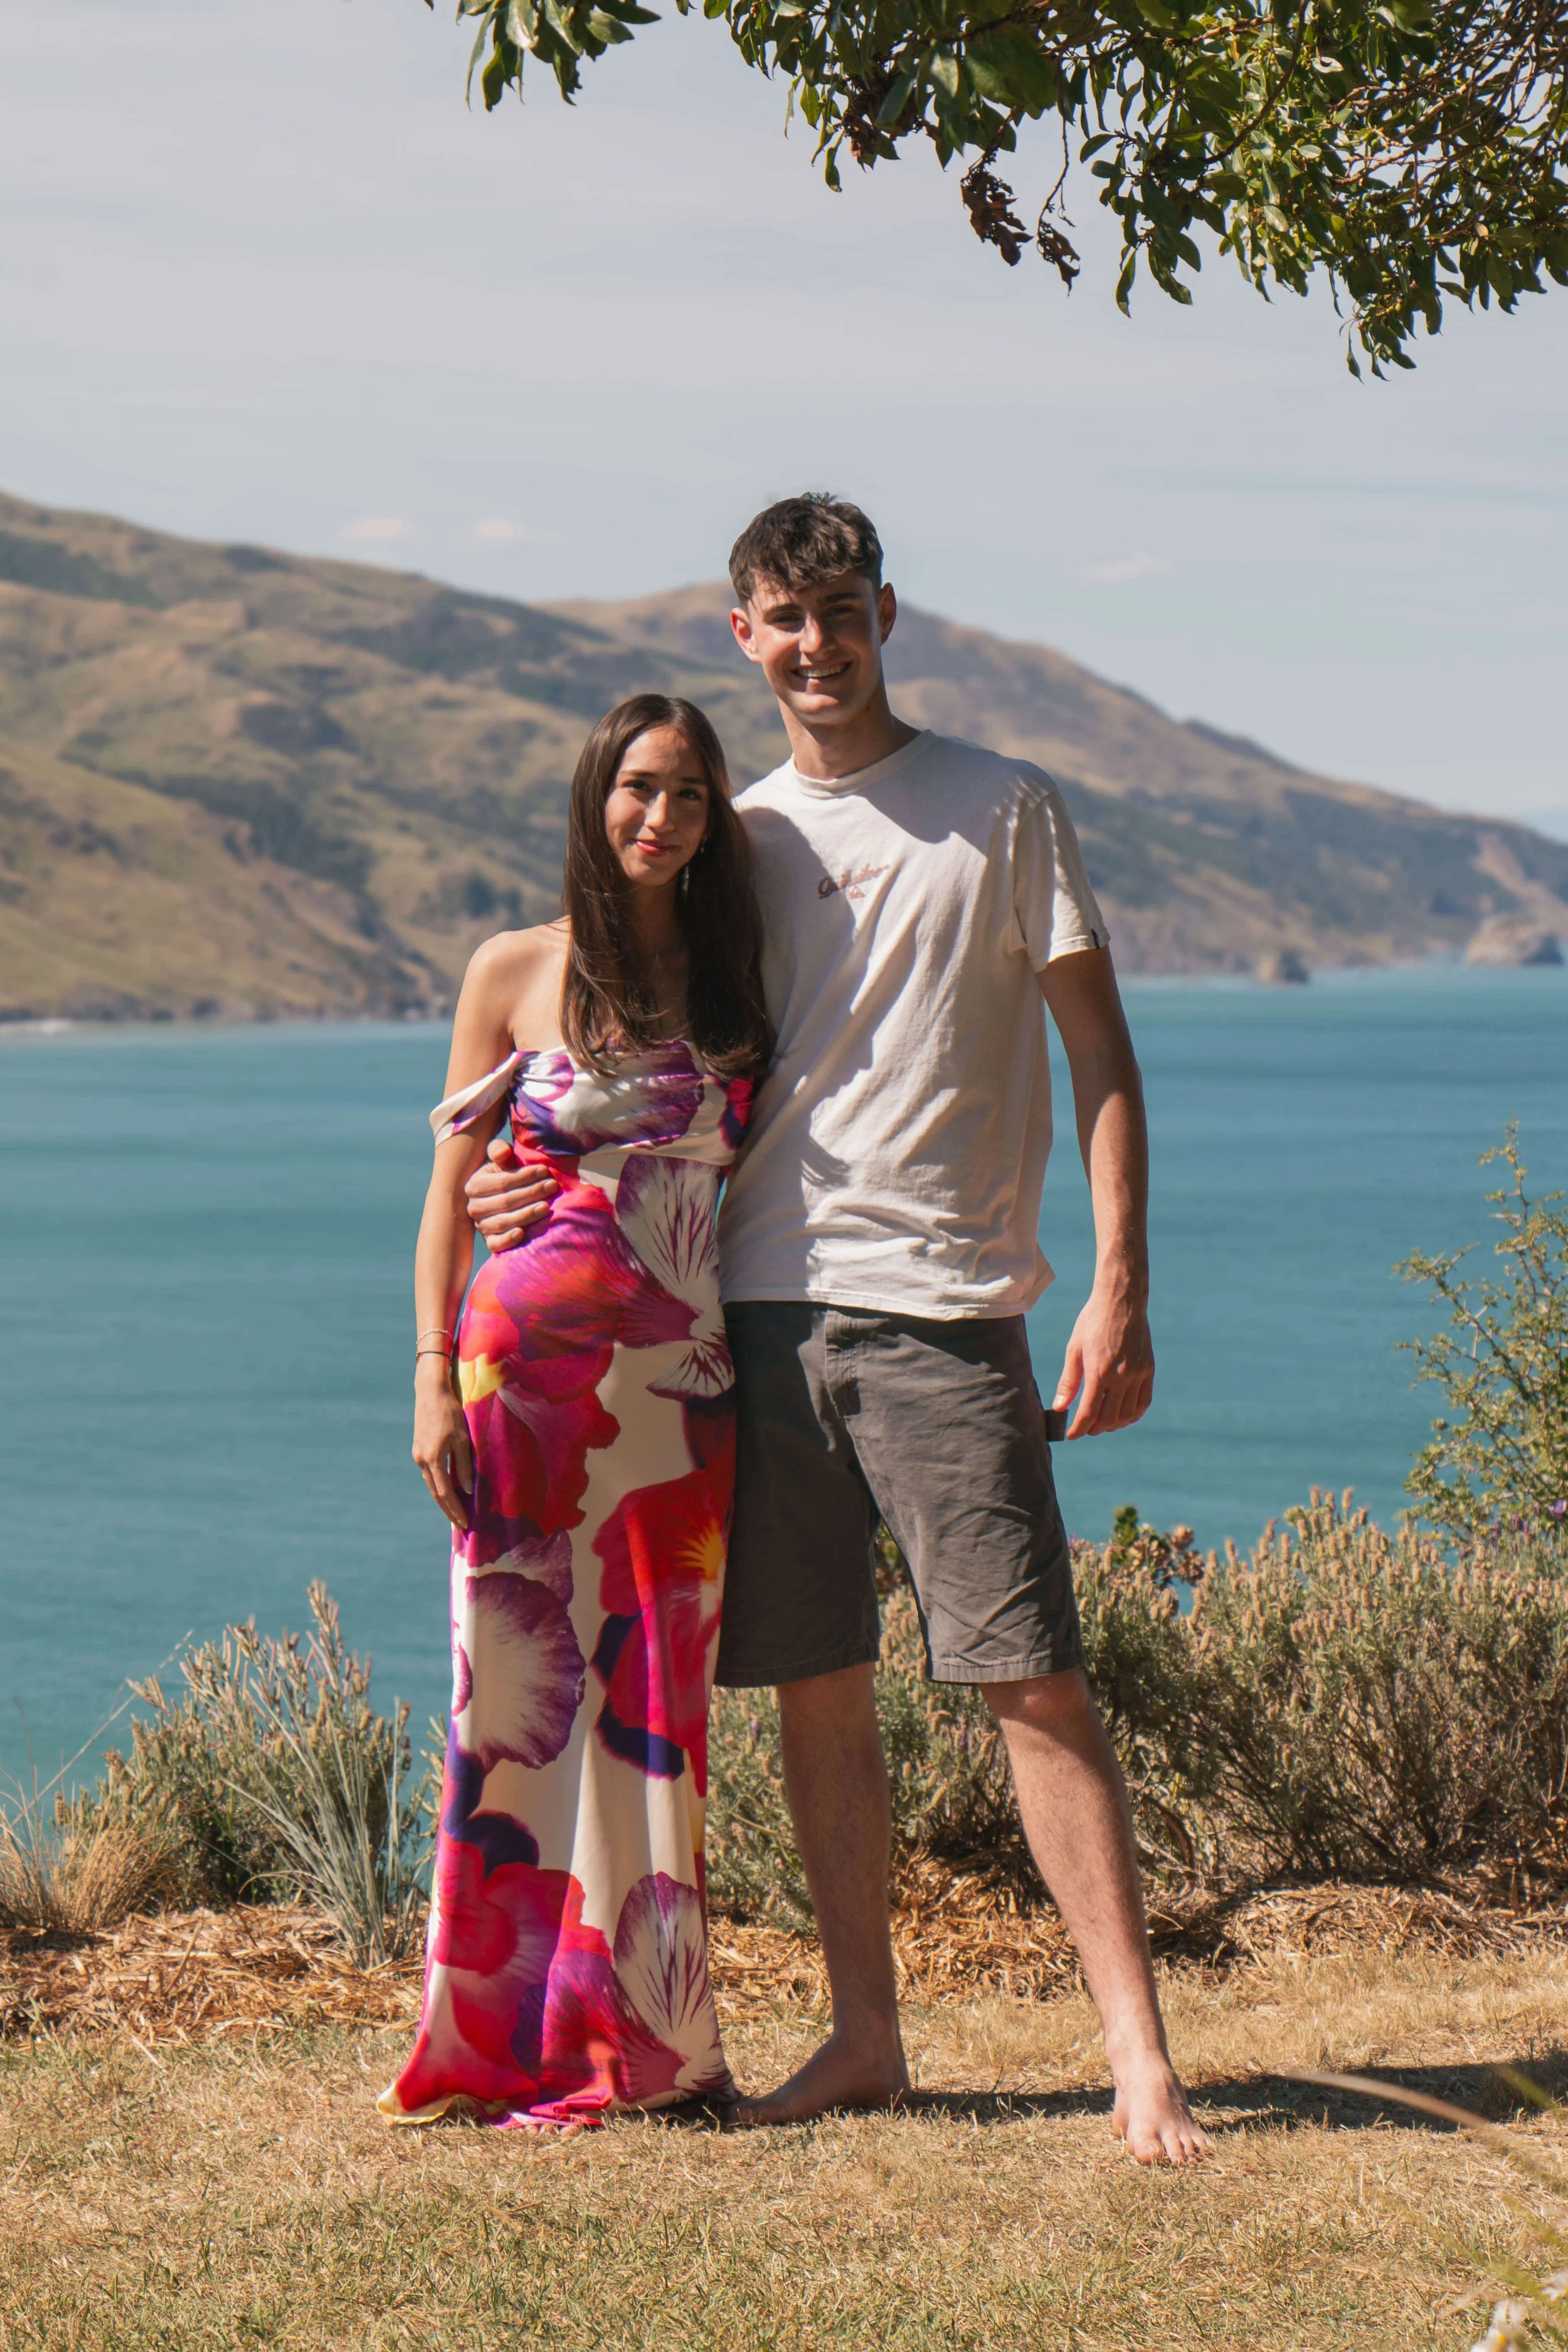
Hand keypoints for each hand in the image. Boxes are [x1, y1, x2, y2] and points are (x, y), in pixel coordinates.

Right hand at [412, 1364, 473, 1531]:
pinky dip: (439, 1486)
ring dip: (443, 1500)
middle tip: (460, 1526)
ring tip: (455, 1513)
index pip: (445, 1493)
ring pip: (431, 1484)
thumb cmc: (450, 1413)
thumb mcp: (462, 1439)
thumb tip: (466, 1490)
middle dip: (448, 1510)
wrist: (430, 1392)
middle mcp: (422, 1461)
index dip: (455, 1510)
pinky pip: (430, 1474)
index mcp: (433, 1459)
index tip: (464, 1524)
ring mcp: (418, 1455)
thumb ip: (463, 1466)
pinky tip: (448, 1492)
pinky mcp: (419, 1450)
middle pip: (435, 1493)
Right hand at [465, 1135, 557, 1250]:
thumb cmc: (503, 1174)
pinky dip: (508, 1240)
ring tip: (546, 1206)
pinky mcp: (489, 1241)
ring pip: (503, 1222)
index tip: (544, 1170)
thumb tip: (502, 1151)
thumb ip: (498, 1150)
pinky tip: (523, 1233)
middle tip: (552, 1186)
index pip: (502, 1182)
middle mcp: (474, 1207)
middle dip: (531, 1193)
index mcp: (474, 1186)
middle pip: (506, 1202)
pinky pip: (496, 1244)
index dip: (524, 1176)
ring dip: (526, 1215)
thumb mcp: (500, 1160)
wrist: (499, 1197)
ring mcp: (481, 1226)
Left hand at [1053, 1283, 1154, 1438]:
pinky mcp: (1149, 1370)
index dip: (1079, 1429)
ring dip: (1113, 1425)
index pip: (1089, 1413)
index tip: (1072, 1435)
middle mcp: (1121, 1376)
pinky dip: (1133, 1415)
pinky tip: (1122, 1417)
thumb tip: (1059, 1408)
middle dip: (1095, 1429)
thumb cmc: (1092, 1322)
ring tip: (1102, 1424)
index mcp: (1099, 1371)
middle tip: (1085, 1429)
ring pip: (1128, 1415)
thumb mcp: (1074, 1349)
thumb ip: (1068, 1382)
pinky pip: (1143, 1402)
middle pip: (1109, 1418)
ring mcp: (1138, 1374)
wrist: (1121, 1301)